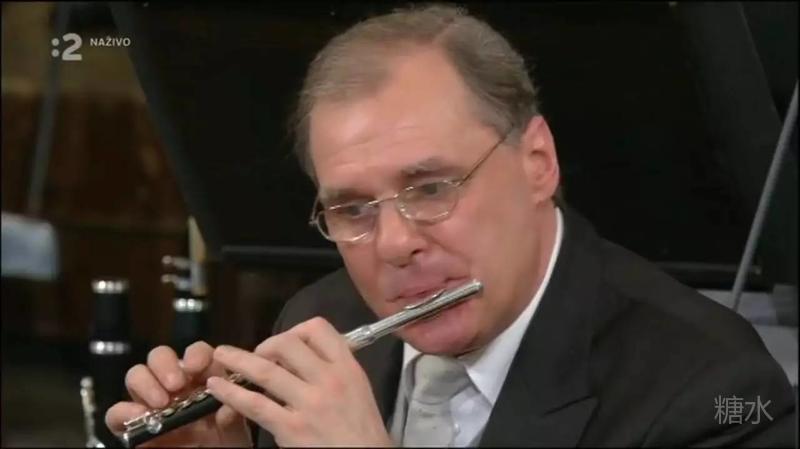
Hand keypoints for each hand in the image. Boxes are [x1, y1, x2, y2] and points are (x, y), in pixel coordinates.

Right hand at [105, 341, 251, 446]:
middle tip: (176, 385)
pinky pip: (117, 411)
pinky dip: (126, 411)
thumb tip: (227, 408)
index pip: (196, 352)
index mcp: (202, 379)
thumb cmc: (223, 443)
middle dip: (165, 364)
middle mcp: (174, 385)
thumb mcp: (234, 432)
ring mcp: (150, 402)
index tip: (196, 366)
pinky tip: (142, 418)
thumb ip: (232, 418)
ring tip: (161, 403)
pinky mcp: (131, 424)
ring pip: (137, 374)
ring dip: (146, 383)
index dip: (195, 354)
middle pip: (161, 356)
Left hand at [207, 317, 393, 446]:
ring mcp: (309, 404)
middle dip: (266, 345)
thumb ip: (335, 368)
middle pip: (288, 344)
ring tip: (220, 355)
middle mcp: (329, 380)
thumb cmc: (362, 428)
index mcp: (347, 367)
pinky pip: (255, 405)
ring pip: (266, 371)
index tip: (286, 344)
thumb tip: (303, 354)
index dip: (296, 330)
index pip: (318, 329)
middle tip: (258, 355)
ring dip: (238, 360)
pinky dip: (232, 393)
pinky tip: (217, 388)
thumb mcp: (358, 388)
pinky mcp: (292, 428)